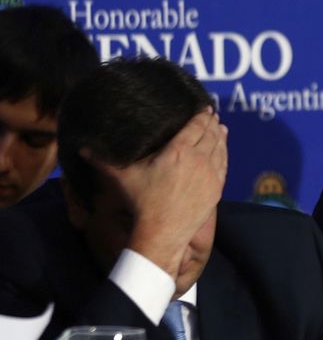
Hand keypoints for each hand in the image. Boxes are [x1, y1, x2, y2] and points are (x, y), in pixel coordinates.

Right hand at [86, 108, 227, 279]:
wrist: (163, 231)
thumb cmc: (142, 202)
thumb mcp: (122, 177)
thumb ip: (102, 160)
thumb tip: (80, 147)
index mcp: (178, 151)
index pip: (195, 126)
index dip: (201, 115)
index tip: (204, 108)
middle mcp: (198, 159)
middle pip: (211, 135)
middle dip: (212, 123)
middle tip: (212, 115)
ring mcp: (210, 175)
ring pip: (220, 149)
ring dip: (221, 137)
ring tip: (221, 128)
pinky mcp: (216, 190)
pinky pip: (223, 166)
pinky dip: (224, 155)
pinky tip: (223, 151)